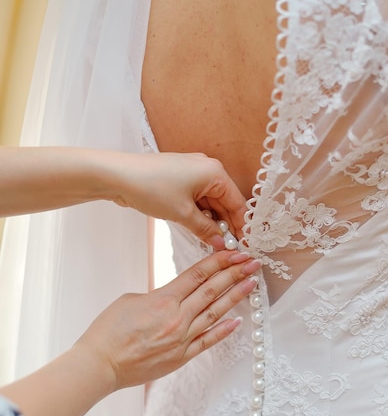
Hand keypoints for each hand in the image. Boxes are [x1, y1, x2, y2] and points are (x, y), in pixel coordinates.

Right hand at [76, 250, 260, 389]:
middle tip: (253, 262)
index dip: (219, 261)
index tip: (235, 252)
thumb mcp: (131, 300)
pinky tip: (238, 321)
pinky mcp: (181, 357)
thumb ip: (157, 295)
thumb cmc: (109, 331)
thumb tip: (173, 296)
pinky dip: (223, 331)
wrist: (100, 364)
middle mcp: (177, 317)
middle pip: (212, 290)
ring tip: (251, 284)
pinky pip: (207, 342)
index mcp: (163, 299)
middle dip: (234, 274)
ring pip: (214, 313)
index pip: (198, 274)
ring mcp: (181, 339)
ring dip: (235, 297)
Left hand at [109, 151, 246, 246]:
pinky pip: (197, 198)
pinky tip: (197, 228)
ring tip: (211, 241)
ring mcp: (192, 172)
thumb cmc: (151, 188)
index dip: (241, 225)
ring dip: (211, 220)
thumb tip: (220, 242)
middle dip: (225, 224)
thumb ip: (206, 230)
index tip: (242, 244)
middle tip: (226, 247)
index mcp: (214, 172)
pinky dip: (199, 213)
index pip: (237, 202)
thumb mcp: (183, 214)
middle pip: (225, 201)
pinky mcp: (179, 177)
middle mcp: (207, 168)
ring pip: (210, 201)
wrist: (118, 176)